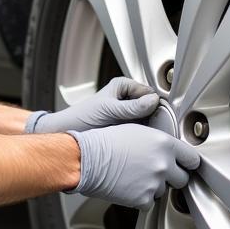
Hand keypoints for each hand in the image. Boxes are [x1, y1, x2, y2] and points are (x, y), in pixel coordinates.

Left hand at [25, 77, 159, 133]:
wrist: (69, 134)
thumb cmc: (82, 117)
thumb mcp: (109, 110)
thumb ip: (132, 107)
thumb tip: (153, 101)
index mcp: (124, 86)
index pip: (149, 93)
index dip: (156, 104)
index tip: (160, 116)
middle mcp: (128, 98)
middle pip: (151, 107)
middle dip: (154, 117)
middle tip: (158, 129)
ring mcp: (129, 114)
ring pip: (149, 120)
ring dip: (150, 128)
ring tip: (149, 136)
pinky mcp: (128, 127)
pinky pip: (142, 130)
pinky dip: (144, 135)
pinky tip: (143, 142)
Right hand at [67, 124, 200, 210]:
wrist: (87, 159)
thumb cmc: (106, 142)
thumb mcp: (138, 131)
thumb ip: (159, 142)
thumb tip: (169, 151)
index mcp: (164, 144)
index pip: (192, 159)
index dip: (187, 163)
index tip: (184, 165)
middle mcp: (163, 164)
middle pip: (182, 178)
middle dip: (172, 177)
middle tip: (156, 172)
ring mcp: (154, 183)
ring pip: (164, 191)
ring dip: (154, 186)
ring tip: (135, 176)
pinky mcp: (143, 199)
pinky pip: (150, 203)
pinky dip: (141, 198)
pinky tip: (129, 186)